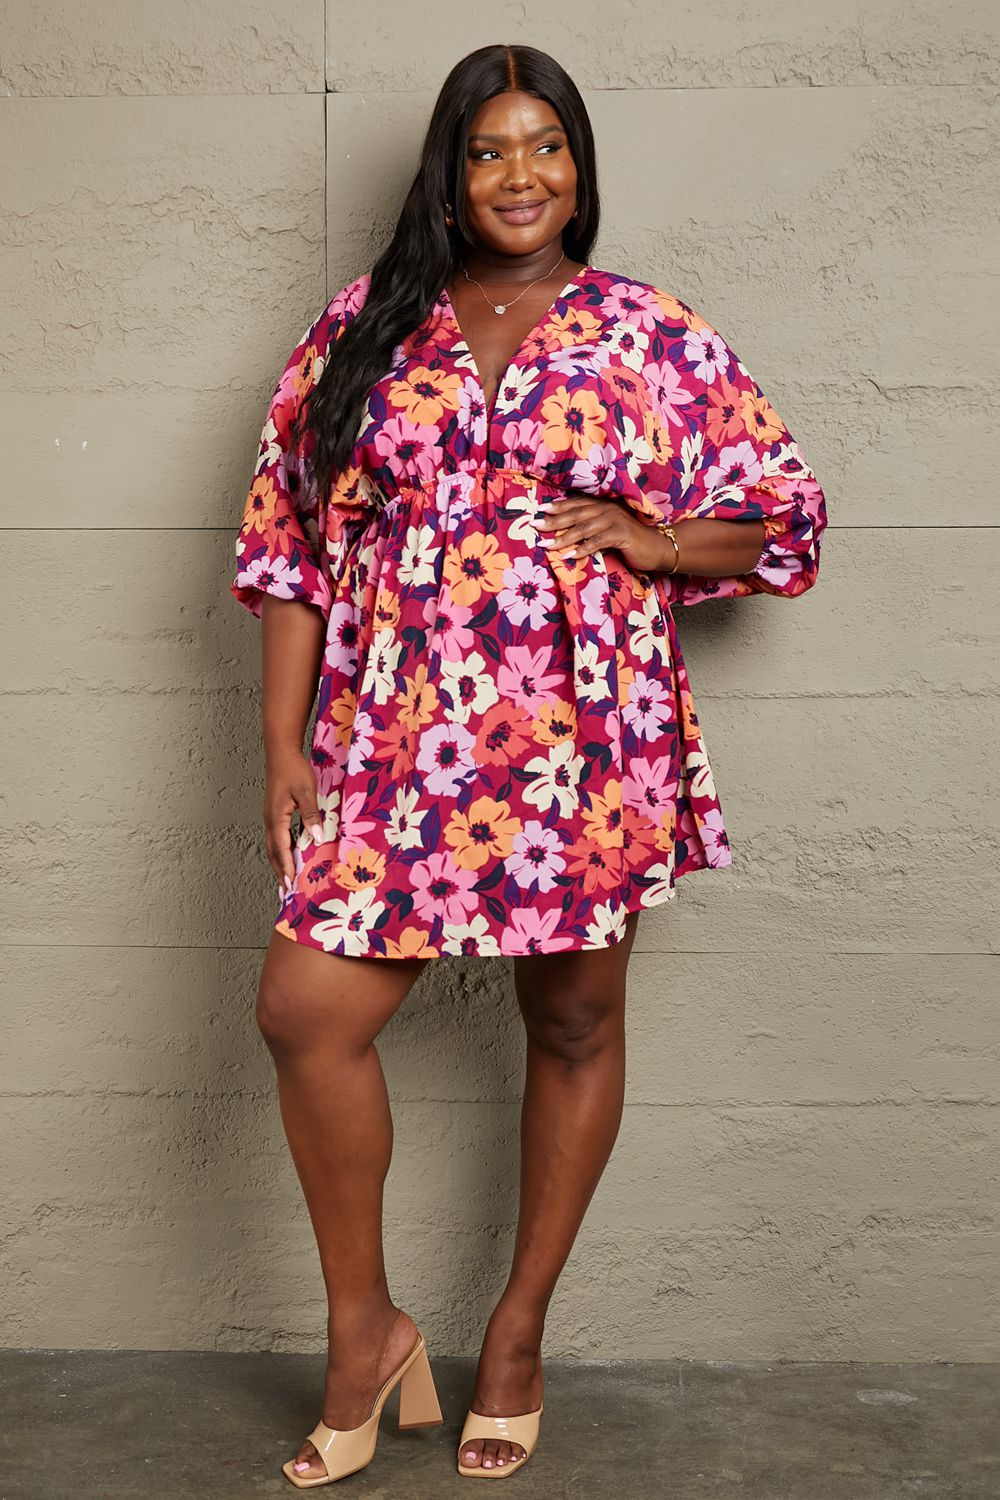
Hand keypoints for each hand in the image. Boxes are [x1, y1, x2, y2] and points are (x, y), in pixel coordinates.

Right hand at [263, 748, 323, 899]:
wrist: (280, 752)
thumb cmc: (294, 769)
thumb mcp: (306, 791)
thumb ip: (312, 814)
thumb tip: (317, 837)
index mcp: (276, 817)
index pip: (281, 849)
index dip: (286, 868)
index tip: (290, 885)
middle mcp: (270, 821)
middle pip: (273, 853)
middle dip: (279, 873)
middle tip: (286, 893)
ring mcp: (270, 818)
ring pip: (273, 847)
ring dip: (279, 865)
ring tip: (285, 882)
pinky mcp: (274, 815)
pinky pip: (276, 839)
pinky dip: (281, 853)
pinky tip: (288, 858)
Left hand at [535, 494, 675, 574]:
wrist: (658, 548)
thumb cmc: (631, 541)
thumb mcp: (608, 531)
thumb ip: (591, 529)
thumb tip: (565, 534)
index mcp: (603, 506)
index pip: (576, 504)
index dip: (558, 506)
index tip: (539, 510)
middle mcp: (608, 509)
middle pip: (576, 514)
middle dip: (554, 521)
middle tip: (535, 525)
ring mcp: (615, 520)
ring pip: (584, 528)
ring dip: (563, 537)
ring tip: (546, 545)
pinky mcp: (622, 534)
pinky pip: (598, 541)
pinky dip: (582, 549)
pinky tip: (569, 556)